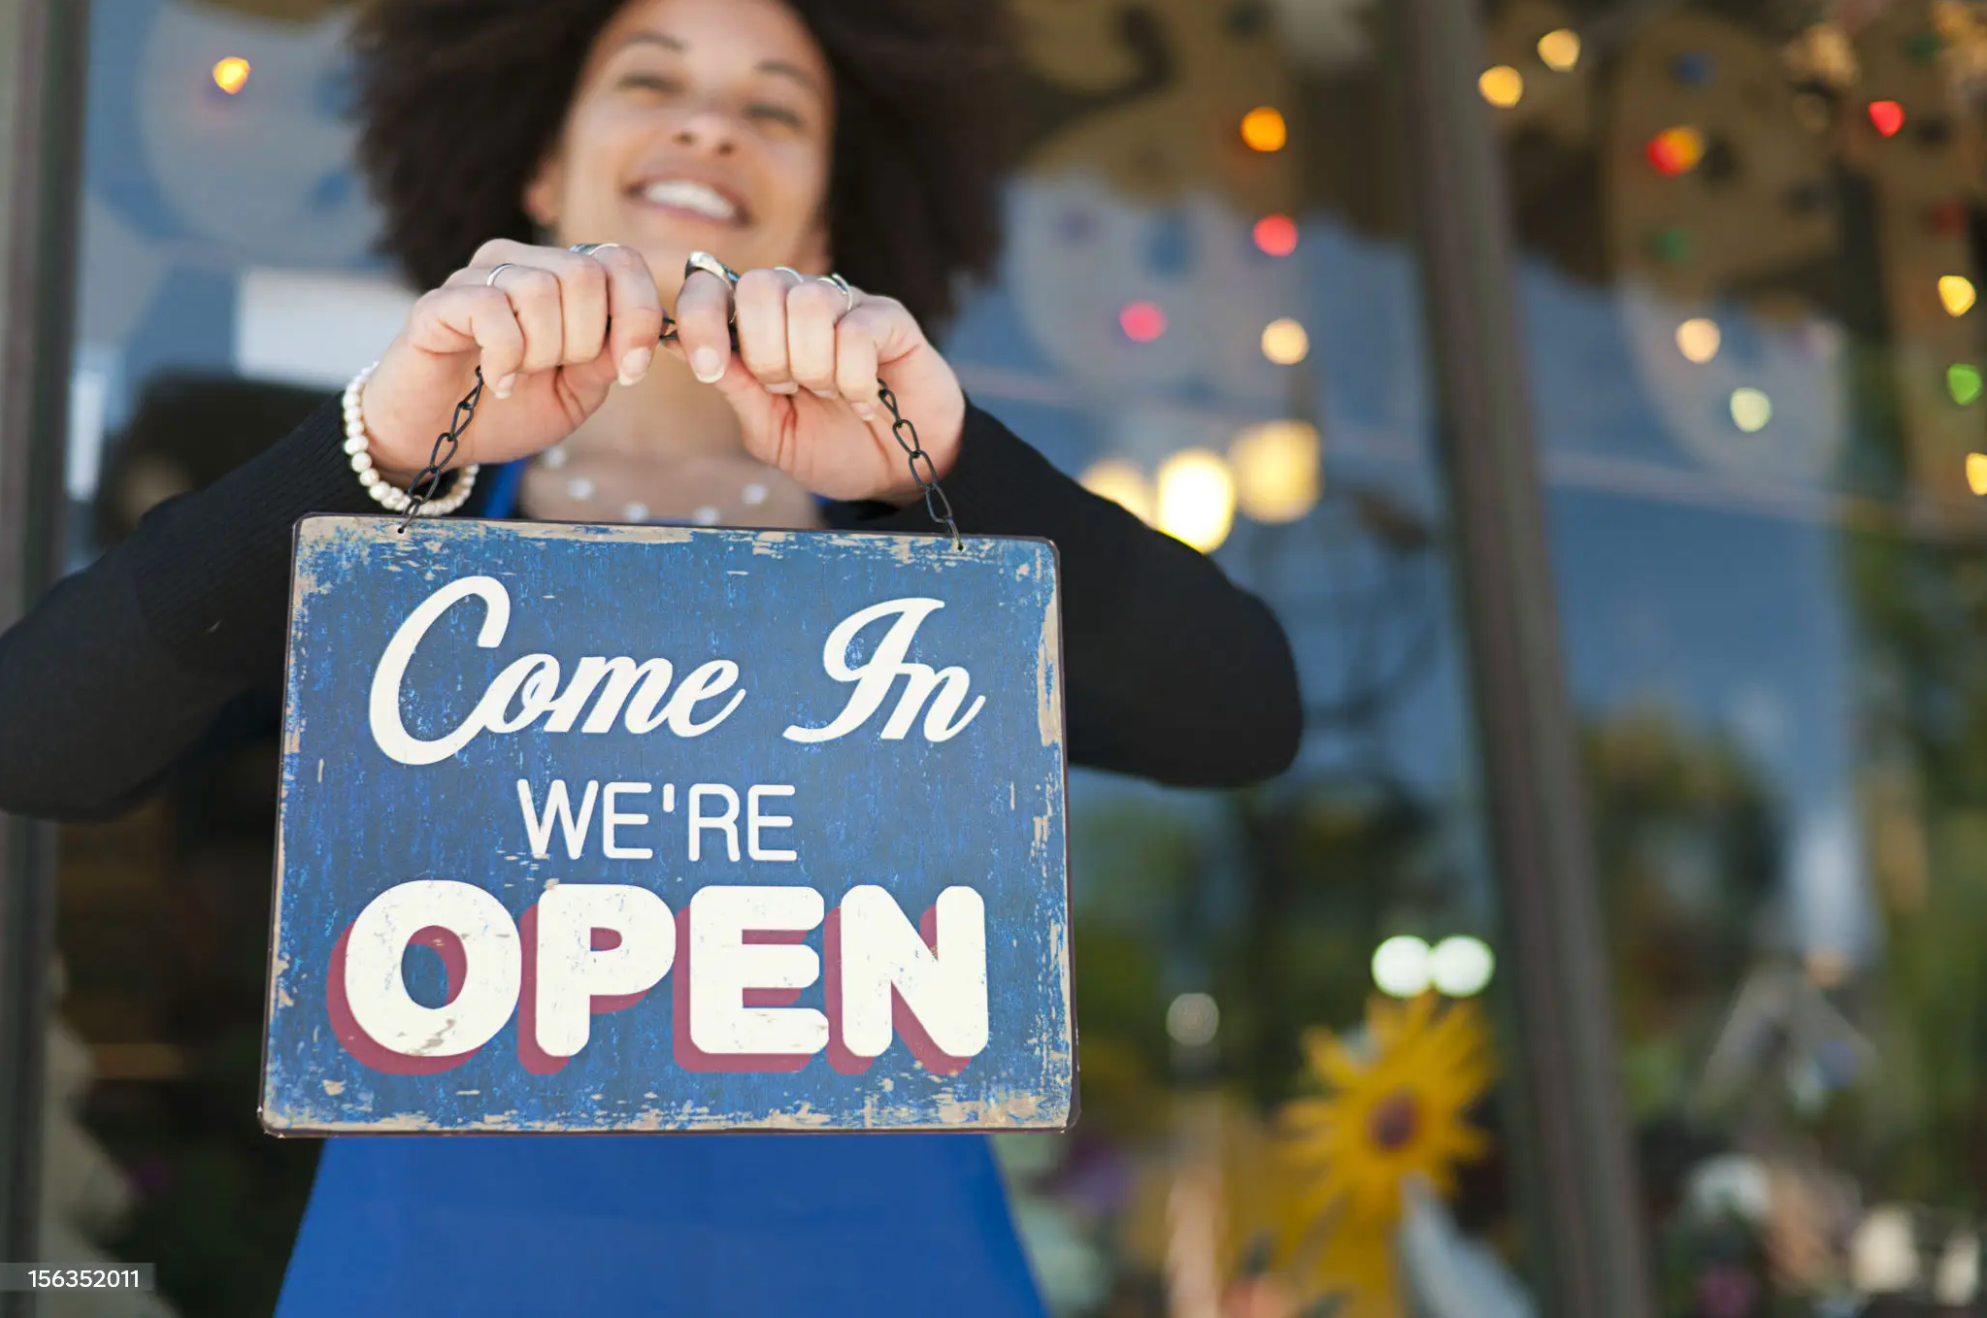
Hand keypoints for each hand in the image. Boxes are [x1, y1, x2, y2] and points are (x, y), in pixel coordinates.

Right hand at [359, 240, 665, 481]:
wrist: (437, 438)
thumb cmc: (508, 411)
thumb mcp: (575, 394)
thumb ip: (606, 360)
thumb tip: (636, 337)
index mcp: (560, 279)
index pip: (620, 260)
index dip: (637, 314)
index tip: (631, 370)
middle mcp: (520, 264)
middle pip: (585, 273)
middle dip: (585, 340)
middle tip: (554, 373)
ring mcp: (477, 278)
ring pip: (541, 288)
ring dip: (542, 350)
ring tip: (520, 376)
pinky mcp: (439, 302)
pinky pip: (492, 309)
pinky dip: (506, 356)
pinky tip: (497, 381)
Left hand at [668, 266, 964, 504]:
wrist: (898, 472)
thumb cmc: (833, 447)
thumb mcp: (772, 431)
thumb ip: (737, 389)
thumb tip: (678, 348)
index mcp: (759, 326)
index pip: (712, 287)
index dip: (700, 319)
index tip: (709, 369)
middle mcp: (798, 304)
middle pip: (759, 285)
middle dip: (765, 351)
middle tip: (788, 389)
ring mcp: (845, 305)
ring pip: (808, 302)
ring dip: (813, 365)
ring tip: (830, 394)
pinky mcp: (889, 319)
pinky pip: (857, 329)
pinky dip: (854, 377)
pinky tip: (863, 400)